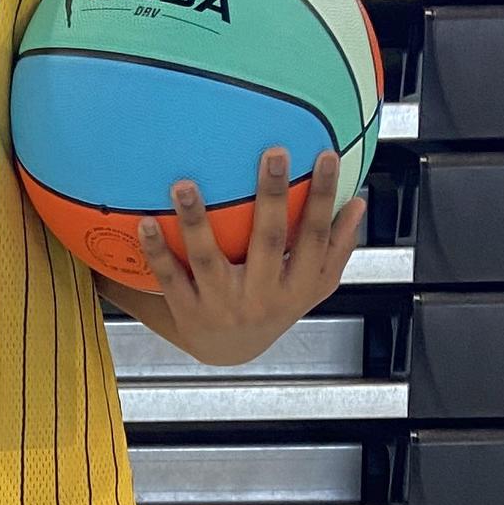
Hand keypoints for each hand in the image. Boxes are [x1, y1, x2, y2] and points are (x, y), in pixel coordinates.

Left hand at [137, 149, 365, 368]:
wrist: (229, 352)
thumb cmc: (275, 305)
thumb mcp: (312, 286)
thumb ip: (335, 247)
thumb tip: (358, 201)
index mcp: (296, 287)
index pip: (316, 237)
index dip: (323, 198)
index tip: (326, 155)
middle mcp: (261, 296)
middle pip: (270, 241)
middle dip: (273, 196)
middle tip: (273, 151)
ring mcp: (222, 305)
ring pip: (209, 259)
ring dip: (196, 221)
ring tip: (184, 184)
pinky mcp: (187, 311)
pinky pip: (170, 278)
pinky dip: (157, 251)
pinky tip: (145, 221)